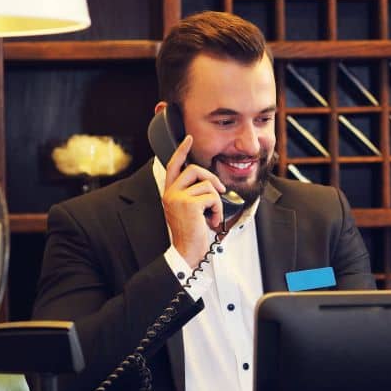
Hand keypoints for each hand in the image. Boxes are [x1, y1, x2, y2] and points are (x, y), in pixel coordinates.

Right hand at [161, 135, 225, 266]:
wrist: (187, 252)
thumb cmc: (191, 233)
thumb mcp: (191, 209)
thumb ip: (194, 194)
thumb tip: (212, 183)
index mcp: (169, 192)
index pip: (173, 165)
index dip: (181, 150)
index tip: (188, 139)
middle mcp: (170, 193)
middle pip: (194, 169)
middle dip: (212, 178)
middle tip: (221, 192)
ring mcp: (178, 197)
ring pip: (207, 185)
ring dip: (217, 202)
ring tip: (213, 216)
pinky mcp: (189, 204)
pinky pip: (212, 197)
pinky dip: (218, 210)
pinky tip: (212, 222)